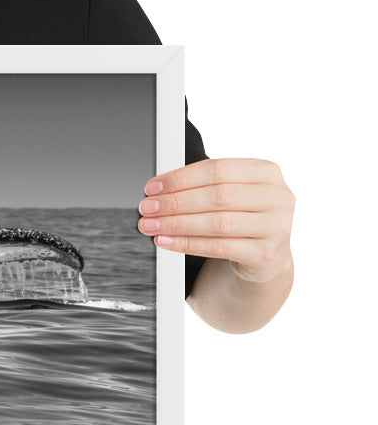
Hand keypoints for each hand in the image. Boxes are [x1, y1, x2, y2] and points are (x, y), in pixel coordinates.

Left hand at [137, 158, 294, 282]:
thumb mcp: (231, 193)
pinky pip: (218, 247)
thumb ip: (203, 185)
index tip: (152, 187)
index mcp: (267, 172)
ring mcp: (276, 227)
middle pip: (217, 196)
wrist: (266, 255)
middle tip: (147, 208)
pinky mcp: (266, 254)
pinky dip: (187, 244)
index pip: (217, 169)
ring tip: (151, 225)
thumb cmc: (242, 217)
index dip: (180, 178)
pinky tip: (165, 241)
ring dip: (176, 224)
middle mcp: (278, 197)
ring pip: (216, 223)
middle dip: (174, 202)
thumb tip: (158, 189)